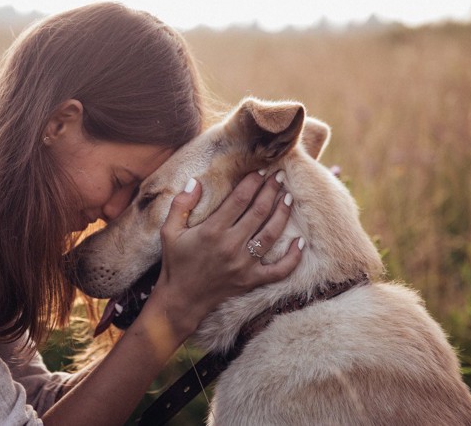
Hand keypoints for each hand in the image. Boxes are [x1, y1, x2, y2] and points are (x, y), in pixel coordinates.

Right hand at [151, 170, 302, 337]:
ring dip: (282, 214)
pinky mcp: (252, 280)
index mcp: (212, 231)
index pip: (239, 199)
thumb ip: (181, 205)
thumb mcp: (169, 231)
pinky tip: (300, 242)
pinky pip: (279, 270)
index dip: (253, 182)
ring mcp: (244, 265)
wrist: (181, 300)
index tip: (261, 171)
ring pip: (271, 234)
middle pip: (259, 212)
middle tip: (279, 177)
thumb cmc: (175, 262)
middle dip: (271, 191)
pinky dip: (293, 257)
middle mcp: (230, 246)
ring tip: (288, 198)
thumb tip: (196, 182)